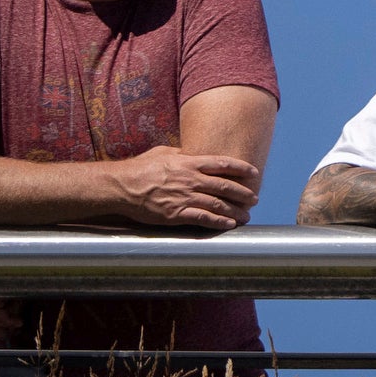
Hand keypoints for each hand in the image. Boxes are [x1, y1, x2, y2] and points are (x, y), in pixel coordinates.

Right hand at [112, 146, 262, 229]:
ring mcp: (184, 197)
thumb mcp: (164, 152)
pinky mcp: (175, 214)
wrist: (121, 186)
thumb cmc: (140, 168)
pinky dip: (218, 222)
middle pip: (225, 186)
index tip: (253, 173)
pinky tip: (228, 224)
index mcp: (189, 162)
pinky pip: (203, 219)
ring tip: (246, 215)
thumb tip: (192, 151)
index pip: (223, 164)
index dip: (241, 168)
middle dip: (243, 193)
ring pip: (218, 204)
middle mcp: (191, 179)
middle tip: (254, 199)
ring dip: (235, 211)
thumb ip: (182, 153)